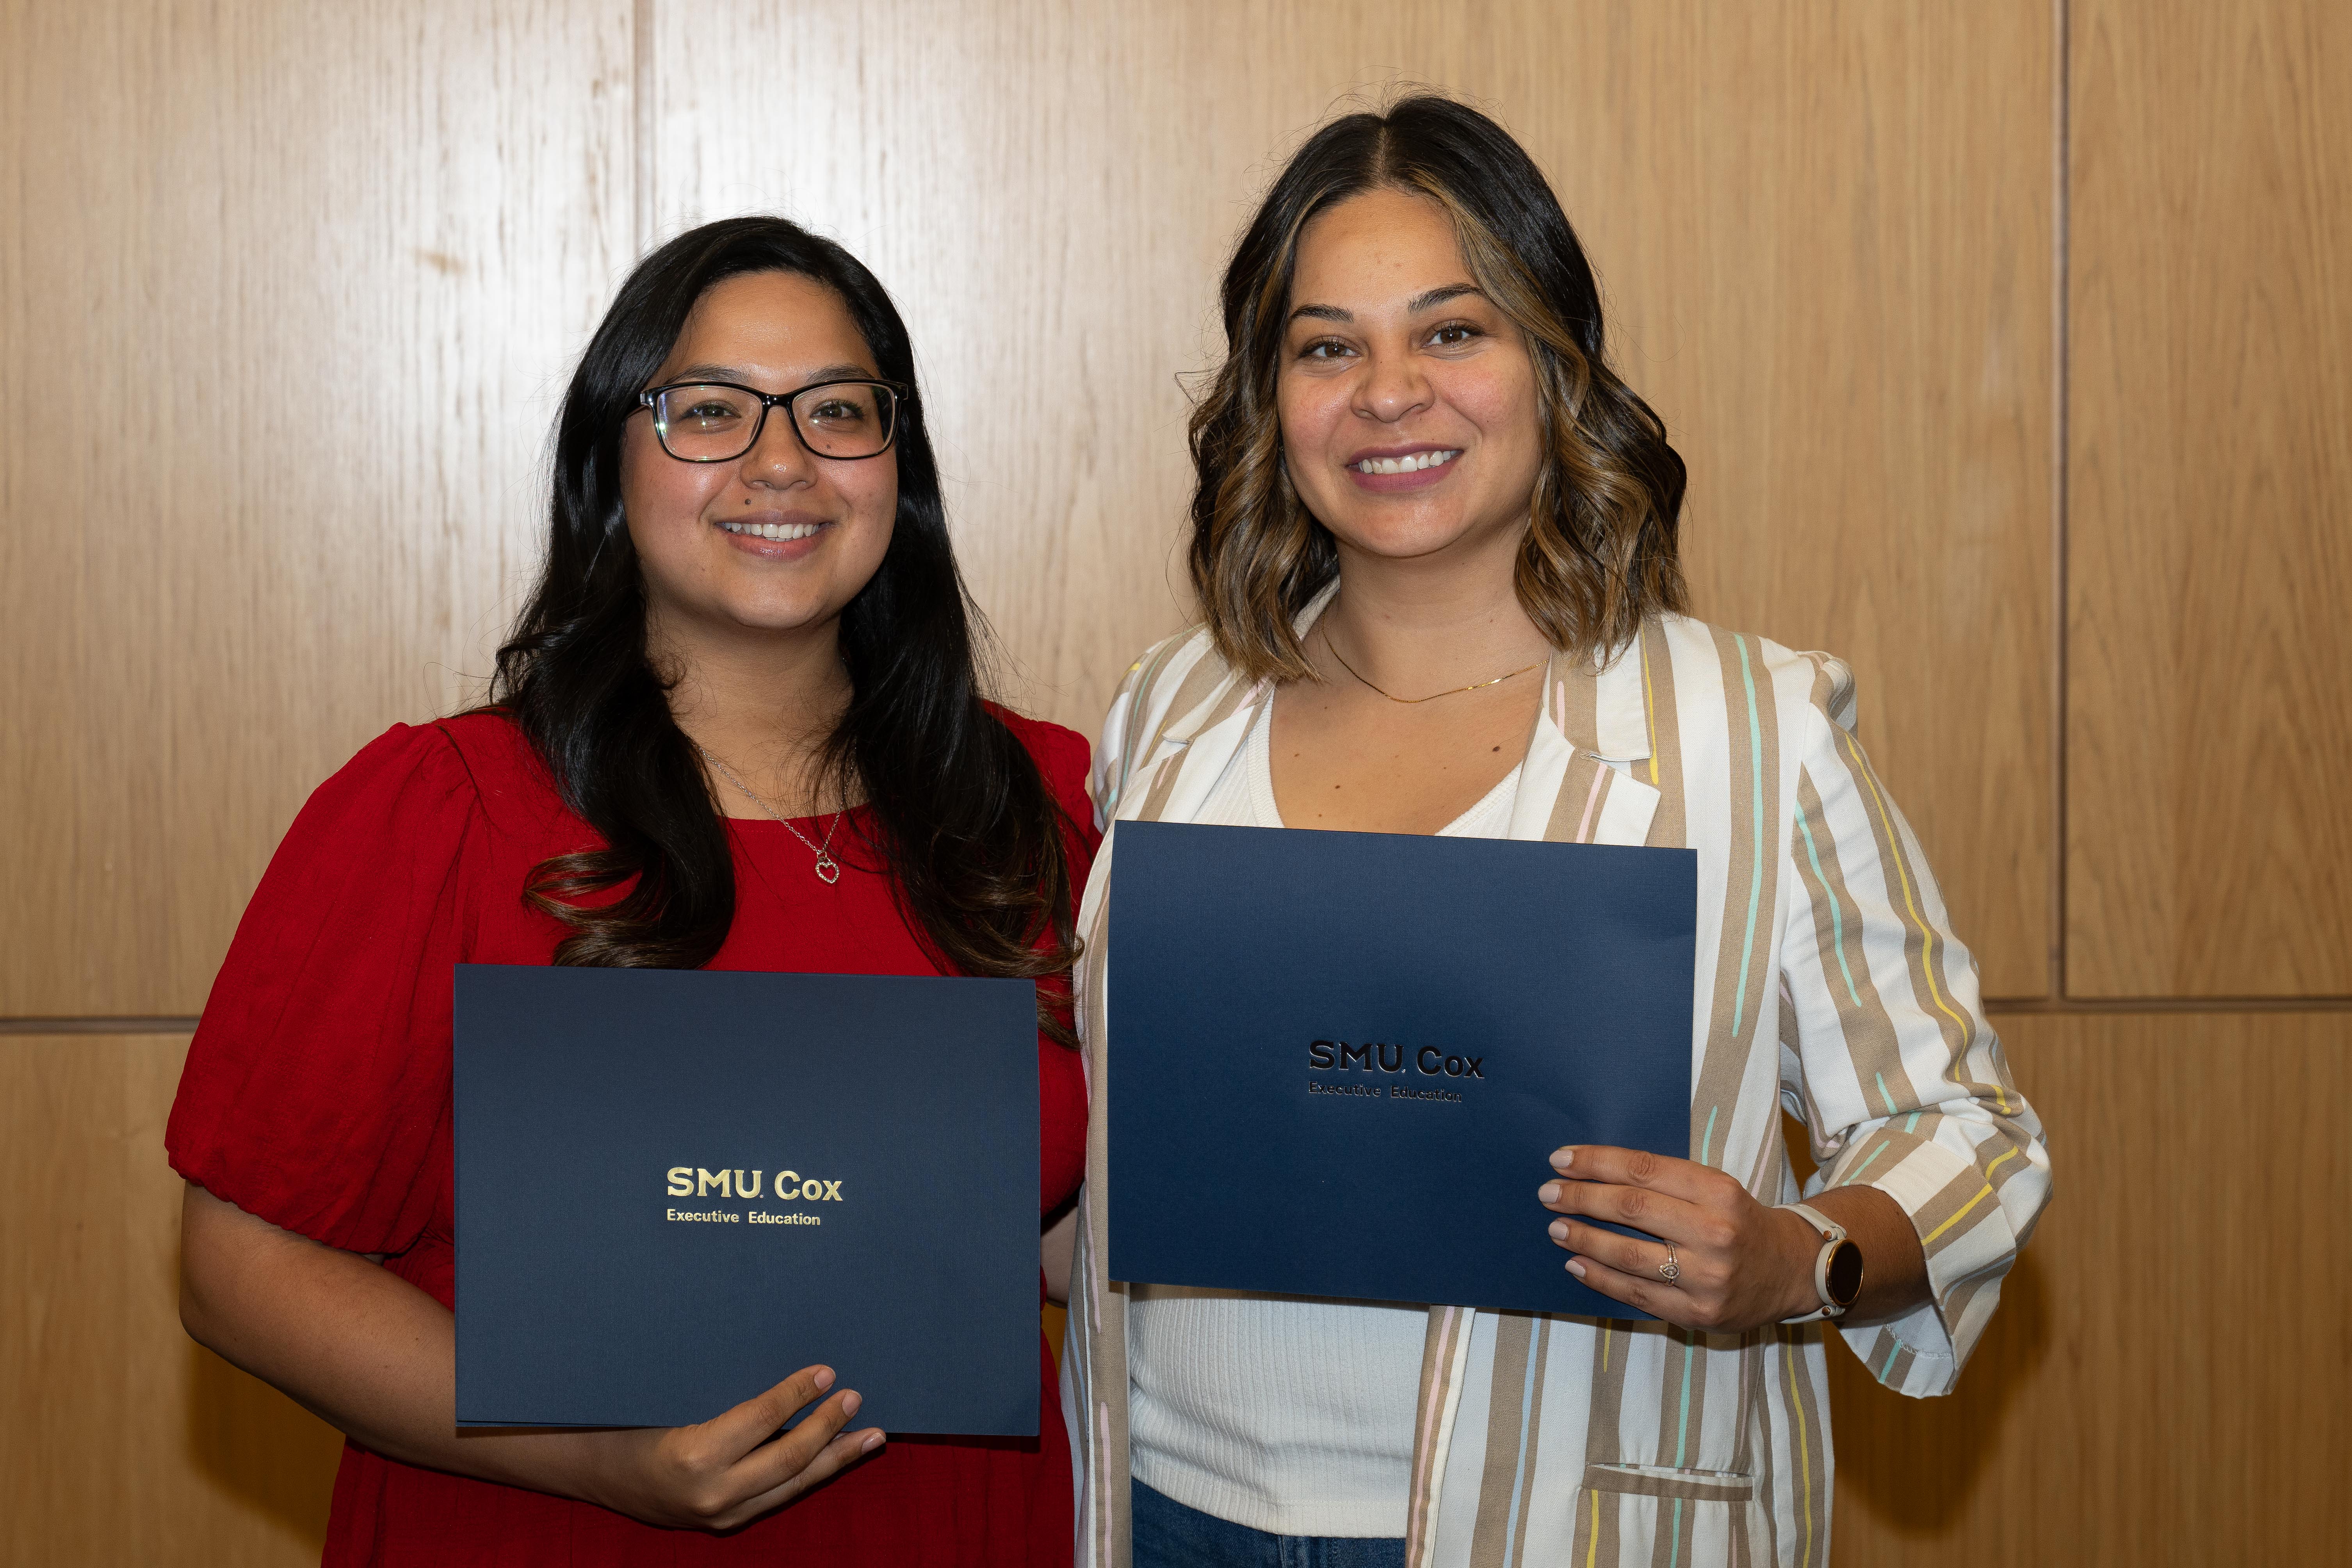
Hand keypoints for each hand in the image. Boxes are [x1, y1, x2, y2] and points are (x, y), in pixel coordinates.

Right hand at [568, 1365, 883, 1530]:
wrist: (595, 1471)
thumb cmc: (629, 1420)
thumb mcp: (673, 1398)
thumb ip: (728, 1392)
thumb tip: (787, 1367)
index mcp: (694, 1455)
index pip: (763, 1419)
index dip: (799, 1393)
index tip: (826, 1370)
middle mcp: (713, 1492)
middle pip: (789, 1459)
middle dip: (830, 1427)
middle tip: (856, 1397)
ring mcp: (722, 1514)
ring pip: (793, 1485)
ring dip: (835, 1458)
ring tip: (871, 1436)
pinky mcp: (726, 1524)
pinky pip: (779, 1496)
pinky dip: (809, 1474)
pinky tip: (834, 1456)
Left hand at [1539, 1145, 1820, 1332]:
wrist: (1792, 1270)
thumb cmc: (1740, 1220)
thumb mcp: (1715, 1188)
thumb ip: (1665, 1181)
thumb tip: (1594, 1173)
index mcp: (1719, 1192)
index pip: (1644, 1169)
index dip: (1597, 1162)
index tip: (1561, 1159)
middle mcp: (1715, 1233)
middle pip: (1632, 1209)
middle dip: (1582, 1198)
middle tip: (1549, 1193)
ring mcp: (1707, 1278)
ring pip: (1629, 1255)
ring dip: (1585, 1239)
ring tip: (1557, 1228)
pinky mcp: (1699, 1313)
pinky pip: (1637, 1294)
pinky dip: (1600, 1278)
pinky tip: (1576, 1264)